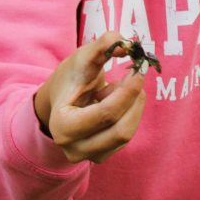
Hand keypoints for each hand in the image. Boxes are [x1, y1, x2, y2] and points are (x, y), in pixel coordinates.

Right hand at [34, 31, 146, 163]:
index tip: (138, 70)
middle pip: (120, 130)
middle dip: (132, 100)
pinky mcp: (102, 155)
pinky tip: (114, 102)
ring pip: (126, 134)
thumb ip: (102, 45)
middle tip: (135, 75)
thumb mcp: (83, 56)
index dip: (128, 92)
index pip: (106, 114)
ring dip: (131, 106)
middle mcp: (74, 148)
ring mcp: (89, 156)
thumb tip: (126, 43)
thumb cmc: (71, 77)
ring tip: (116, 88)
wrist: (61, 98)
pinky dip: (128, 114)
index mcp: (62, 126)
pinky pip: (126, 136)